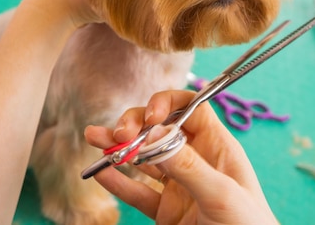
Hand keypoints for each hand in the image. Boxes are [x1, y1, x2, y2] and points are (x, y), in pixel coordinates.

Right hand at [84, 90, 278, 224]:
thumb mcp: (221, 194)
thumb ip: (187, 165)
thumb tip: (154, 134)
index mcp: (218, 148)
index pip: (191, 109)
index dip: (168, 104)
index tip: (149, 115)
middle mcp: (196, 162)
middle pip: (161, 129)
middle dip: (136, 125)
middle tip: (117, 135)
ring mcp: (179, 186)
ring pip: (144, 158)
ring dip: (119, 147)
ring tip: (93, 137)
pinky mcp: (166, 211)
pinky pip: (138, 192)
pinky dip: (118, 181)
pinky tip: (101, 172)